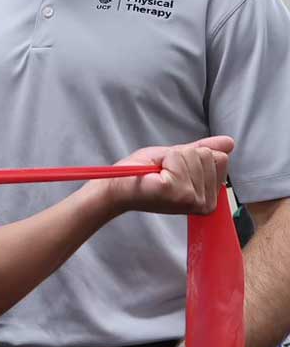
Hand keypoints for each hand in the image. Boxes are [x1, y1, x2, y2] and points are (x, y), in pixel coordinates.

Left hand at [95, 136, 231, 216]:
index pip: (220, 159)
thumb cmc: (143, 174)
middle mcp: (206, 203)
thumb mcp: (177, 158)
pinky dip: (164, 159)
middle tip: (163, 171)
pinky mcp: (177, 191)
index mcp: (210, 198)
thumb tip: (230, 142)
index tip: (174, 169)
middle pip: (208, 155)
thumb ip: (202, 151)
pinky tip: (155, 174)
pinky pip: (179, 157)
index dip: (192, 156)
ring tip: (158, 173)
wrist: (117, 186)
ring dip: (171, 158)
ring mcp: (192, 199)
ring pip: (194, 154)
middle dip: (181, 156)